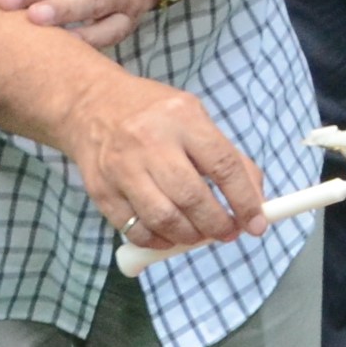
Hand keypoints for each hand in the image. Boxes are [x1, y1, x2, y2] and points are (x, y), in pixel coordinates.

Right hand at [62, 75, 269, 253]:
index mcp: (182, 118)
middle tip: (228, 232)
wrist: (88, 105)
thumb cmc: (152, 114)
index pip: (223, 166)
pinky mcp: (101, 190)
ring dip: (190, 236)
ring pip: (163, 218)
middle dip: (217, 224)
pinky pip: (135, 229)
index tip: (256, 224)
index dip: (245, 201)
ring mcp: (121, 167)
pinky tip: (170, 236)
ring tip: (200, 234)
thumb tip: (256, 202)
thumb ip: (228, 157)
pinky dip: (159, 241)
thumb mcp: (195, 117)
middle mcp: (149, 141)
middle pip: (192, 197)